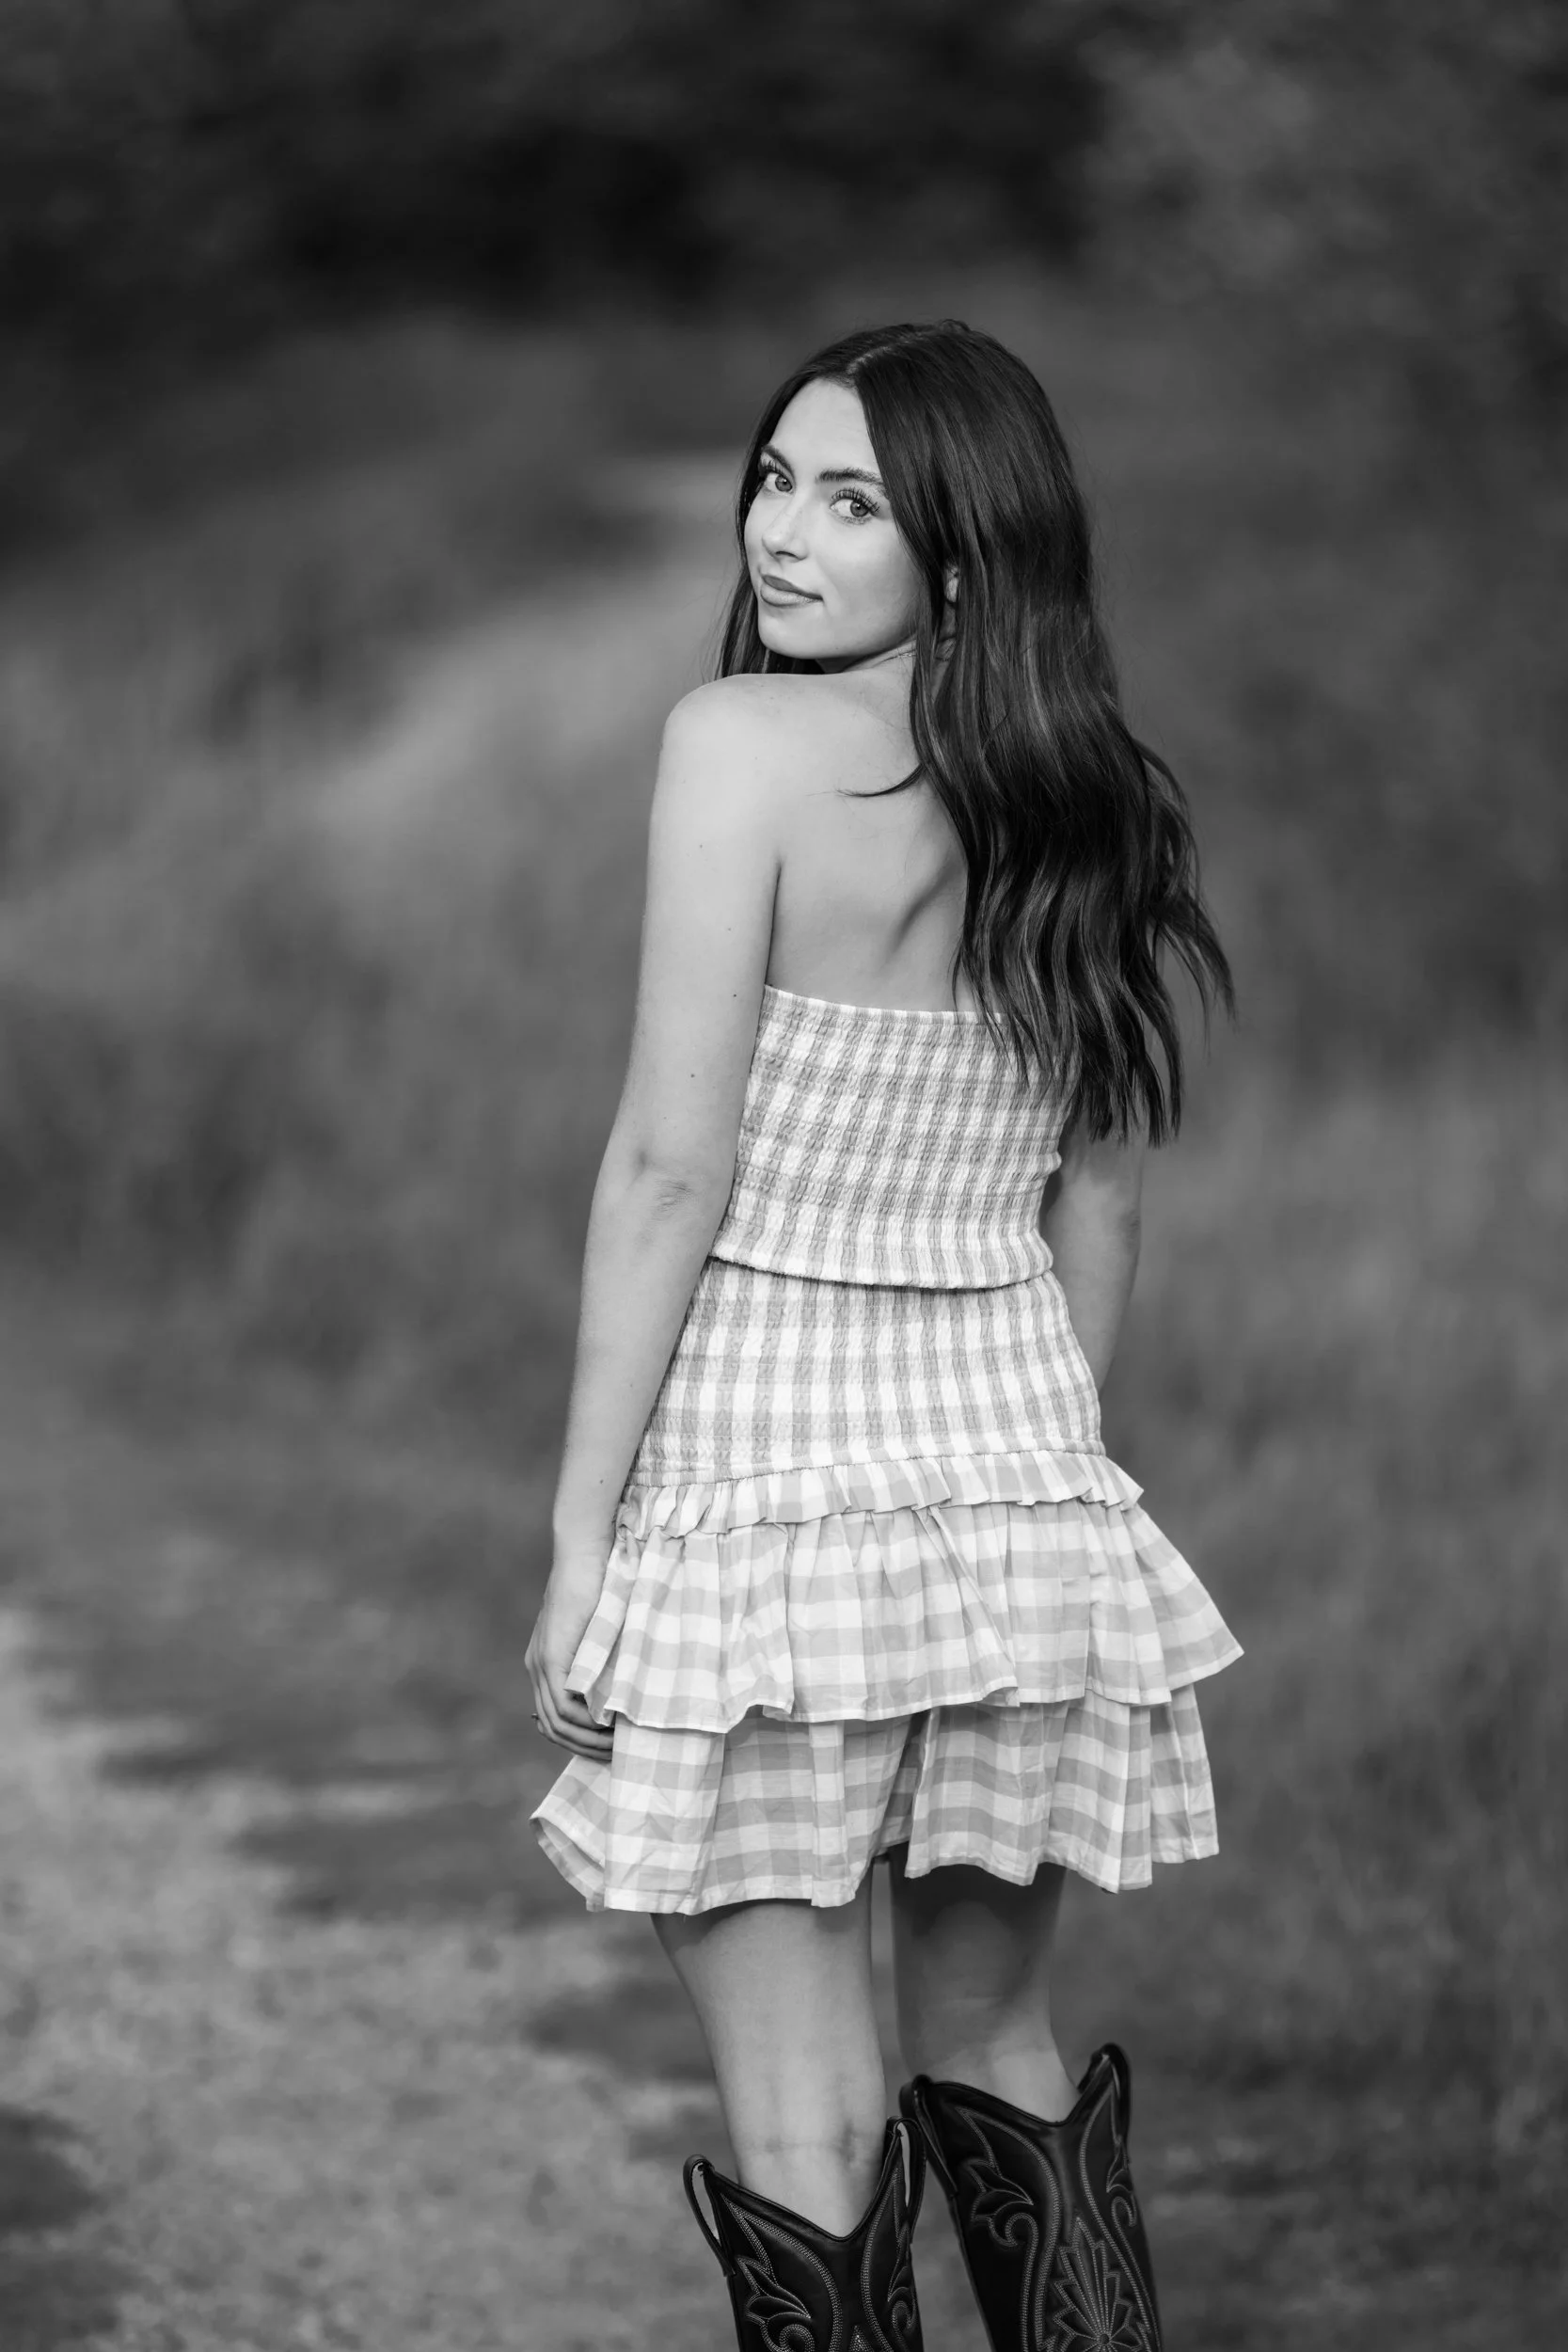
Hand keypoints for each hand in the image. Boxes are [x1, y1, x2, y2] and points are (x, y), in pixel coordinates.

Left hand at [525, 1541, 614, 1758]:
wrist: (586, 1552)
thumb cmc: (602, 1582)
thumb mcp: (603, 1629)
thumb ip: (605, 1656)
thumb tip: (630, 1687)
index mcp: (545, 1661)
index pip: (553, 1718)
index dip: (578, 1740)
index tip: (609, 1749)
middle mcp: (536, 1667)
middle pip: (552, 1728)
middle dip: (585, 1749)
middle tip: (618, 1757)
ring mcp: (541, 1663)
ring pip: (557, 1723)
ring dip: (588, 1741)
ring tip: (620, 1747)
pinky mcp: (552, 1657)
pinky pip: (563, 1706)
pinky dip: (586, 1723)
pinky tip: (611, 1728)